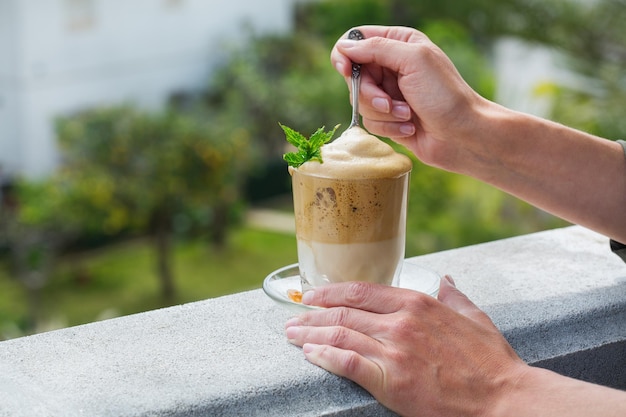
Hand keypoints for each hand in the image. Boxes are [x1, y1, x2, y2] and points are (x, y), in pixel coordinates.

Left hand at [285, 276, 527, 416]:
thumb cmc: (490, 359)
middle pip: (344, 313)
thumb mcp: (473, 316)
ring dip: (311, 334)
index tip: (312, 296)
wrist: (504, 397)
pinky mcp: (392, 381)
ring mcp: (395, 351)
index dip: (331, 292)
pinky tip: (311, 355)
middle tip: (293, 318)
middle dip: (312, 315)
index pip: (361, 291)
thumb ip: (453, 295)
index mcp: (417, 303)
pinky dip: (325, 357)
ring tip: (292, 335)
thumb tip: (445, 279)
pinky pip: (348, 364)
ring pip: (341, 335)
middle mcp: (400, 322)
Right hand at [330, 26, 494, 172]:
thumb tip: (344, 47)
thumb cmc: (445, 95)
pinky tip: (410, 128)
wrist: (462, 135)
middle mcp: (392, 66)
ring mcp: (389, 93)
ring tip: (408, 116)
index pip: (356, 40)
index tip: (347, 71)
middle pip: (354, 76)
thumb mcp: (413, 61)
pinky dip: (389, 126)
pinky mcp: (389, 117)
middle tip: (388, 102)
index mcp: (399, 43)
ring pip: (359, 101)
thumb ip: (376, 48)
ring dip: (383, 112)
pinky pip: (370, 121)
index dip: (345, 55)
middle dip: (369, 93)